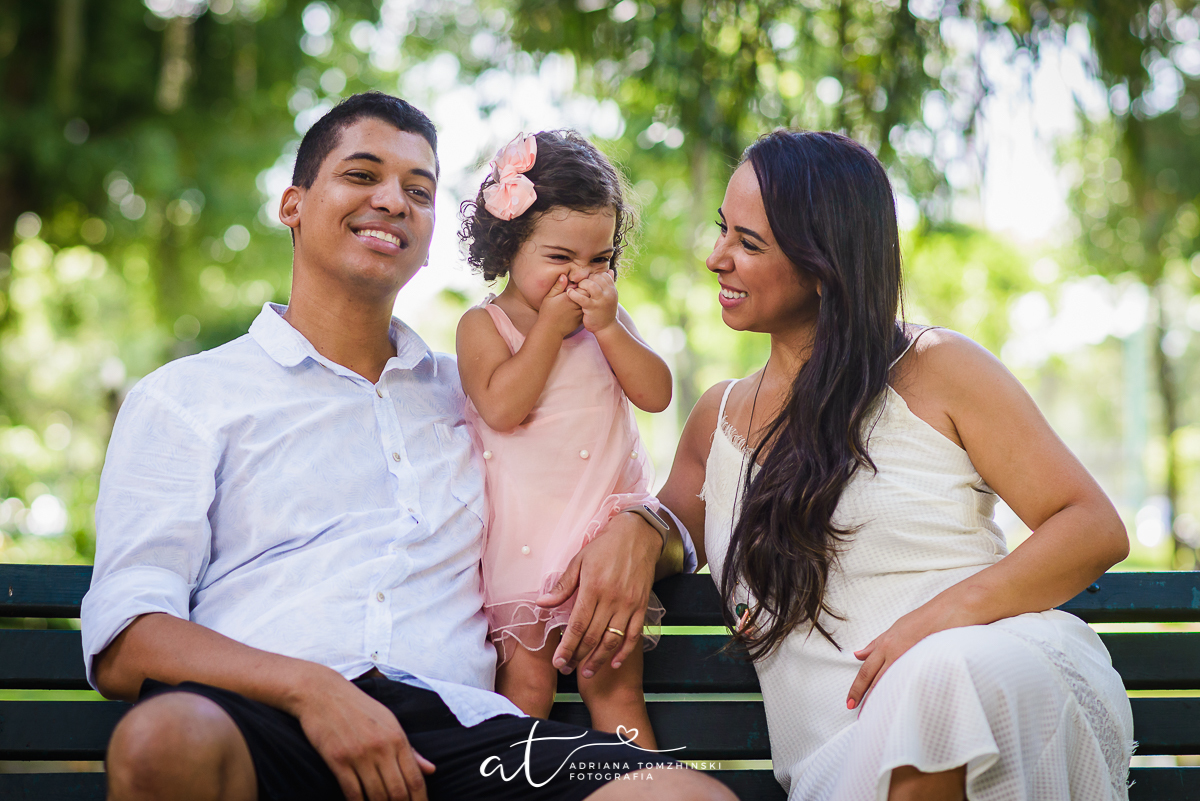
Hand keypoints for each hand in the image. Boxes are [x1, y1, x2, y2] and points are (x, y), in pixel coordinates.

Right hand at [293, 667, 435, 800]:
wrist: (322, 693)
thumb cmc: (359, 708)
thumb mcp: (389, 722)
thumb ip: (410, 749)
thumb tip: (431, 770)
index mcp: (397, 737)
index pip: (415, 779)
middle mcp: (381, 747)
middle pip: (397, 792)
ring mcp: (359, 754)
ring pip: (376, 796)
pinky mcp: (337, 760)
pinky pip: (352, 792)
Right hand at [535, 274, 583, 337]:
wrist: (550, 330)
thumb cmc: (548, 312)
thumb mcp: (549, 297)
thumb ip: (558, 286)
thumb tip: (564, 275)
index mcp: (570, 297)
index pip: (583, 287)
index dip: (583, 284)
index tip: (582, 283)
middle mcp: (577, 305)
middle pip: (589, 295)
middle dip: (588, 292)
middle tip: (586, 289)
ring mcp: (580, 314)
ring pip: (589, 304)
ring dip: (588, 300)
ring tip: (586, 297)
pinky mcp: (581, 321)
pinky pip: (587, 312)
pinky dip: (587, 309)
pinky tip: (583, 307)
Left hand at [535, 512, 659, 677]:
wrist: (638, 534)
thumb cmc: (605, 546)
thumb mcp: (579, 560)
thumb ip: (562, 586)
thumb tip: (541, 604)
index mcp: (593, 588)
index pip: (577, 626)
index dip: (567, 647)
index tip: (558, 662)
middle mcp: (612, 599)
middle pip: (593, 637)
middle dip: (578, 657)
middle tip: (566, 670)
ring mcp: (629, 604)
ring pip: (613, 640)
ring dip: (599, 660)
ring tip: (587, 673)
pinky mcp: (642, 606)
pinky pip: (634, 635)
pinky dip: (625, 652)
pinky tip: (614, 663)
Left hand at [566, 271, 617, 333]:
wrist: (606, 328)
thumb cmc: (606, 311)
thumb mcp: (611, 296)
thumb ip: (610, 283)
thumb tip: (609, 270)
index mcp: (612, 290)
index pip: (603, 275)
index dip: (594, 276)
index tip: (588, 280)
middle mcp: (608, 294)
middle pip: (596, 278)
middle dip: (586, 279)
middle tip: (580, 284)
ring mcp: (601, 301)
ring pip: (590, 285)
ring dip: (581, 284)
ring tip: (577, 288)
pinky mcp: (592, 308)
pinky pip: (581, 298)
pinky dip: (573, 294)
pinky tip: (569, 293)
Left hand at [847, 603, 954, 711]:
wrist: (955, 608)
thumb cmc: (928, 617)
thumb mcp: (897, 627)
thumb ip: (877, 643)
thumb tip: (858, 655)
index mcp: (887, 644)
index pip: (867, 672)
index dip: (857, 689)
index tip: (850, 703)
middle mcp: (896, 652)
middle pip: (877, 682)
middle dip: (868, 701)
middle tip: (861, 719)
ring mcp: (912, 658)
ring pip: (894, 685)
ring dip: (885, 703)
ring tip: (880, 721)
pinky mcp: (929, 663)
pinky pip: (914, 684)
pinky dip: (907, 697)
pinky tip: (904, 709)